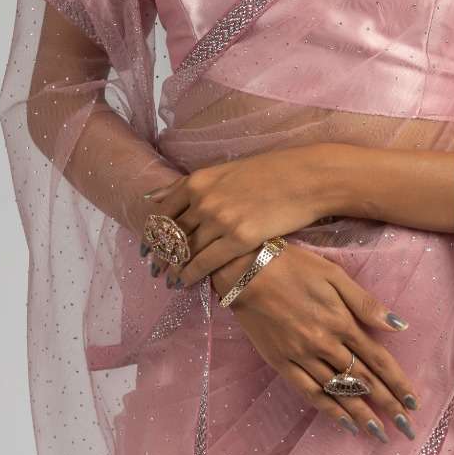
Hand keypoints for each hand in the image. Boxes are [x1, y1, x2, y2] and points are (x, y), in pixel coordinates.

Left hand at [141, 146, 331, 284]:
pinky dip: (190, 275)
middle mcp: (203, 200)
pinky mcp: (239, 239)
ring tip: (170, 279)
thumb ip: (189, 185)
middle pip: (170, 234)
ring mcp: (220, 220)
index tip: (147, 248)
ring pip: (185, 251)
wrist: (306, 178)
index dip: (151, 234)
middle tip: (154, 269)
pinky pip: (205, 263)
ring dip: (174, 268)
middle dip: (160, 255)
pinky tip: (185, 283)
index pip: (162, 212)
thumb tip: (152, 196)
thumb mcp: (224, 171)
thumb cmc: (268, 171)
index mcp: (198, 181)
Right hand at [210, 240, 420, 444]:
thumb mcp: (334, 275)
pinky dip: (329, 410)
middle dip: (388, 405)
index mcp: (342, 321)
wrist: (246, 270)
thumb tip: (399, 325)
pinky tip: (345, 423)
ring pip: (339, 391)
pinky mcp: (281, 363)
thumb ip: (365, 303)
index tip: (414, 402)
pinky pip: (309, 392)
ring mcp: (302, 356)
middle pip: (363, 380)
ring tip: (380, 434)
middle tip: (407, 428)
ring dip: (362, 414)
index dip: (398, 382)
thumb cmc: (294, 266)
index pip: (378, 359)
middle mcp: (326, 344)